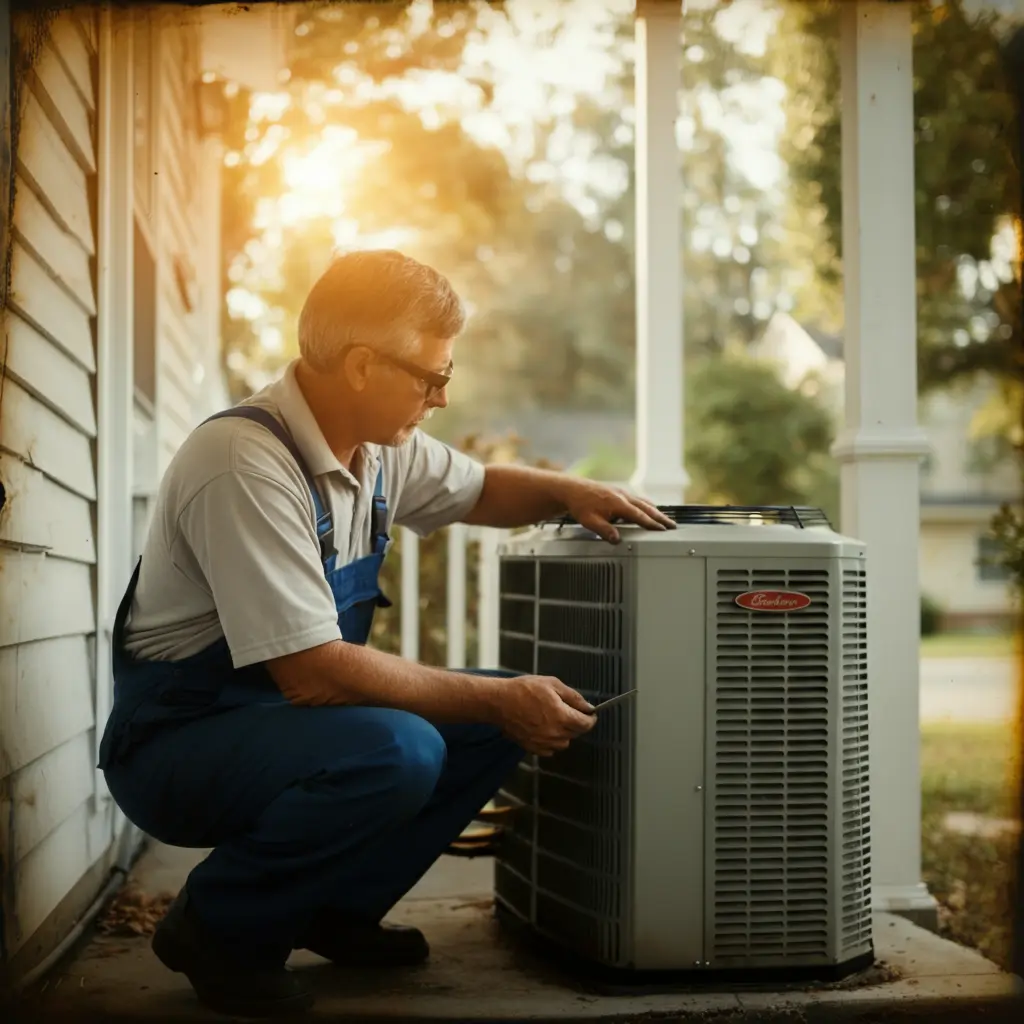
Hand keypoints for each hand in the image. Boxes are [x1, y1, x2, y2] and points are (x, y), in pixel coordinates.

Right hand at [491, 675, 595, 755]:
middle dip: (576, 722)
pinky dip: (551, 741)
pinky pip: (550, 749)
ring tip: (553, 718)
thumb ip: (574, 697)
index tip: (590, 714)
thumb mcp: (552, 684)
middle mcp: (555, 734)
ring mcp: (543, 743)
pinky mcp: (533, 748)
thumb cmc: (524, 690)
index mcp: (562, 717)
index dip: (591, 718)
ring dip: (564, 732)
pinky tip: (543, 728)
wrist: (499, 702)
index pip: (586, 724)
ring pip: (564, 742)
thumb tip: (589, 707)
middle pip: (576, 733)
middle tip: (567, 710)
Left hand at [560, 479, 675, 544]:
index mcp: (618, 503)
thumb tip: (617, 540)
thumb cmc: (580, 505)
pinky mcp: (618, 492)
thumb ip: (604, 531)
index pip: (640, 516)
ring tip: (664, 519)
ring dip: (655, 510)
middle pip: (646, 508)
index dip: (652, 524)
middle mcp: (623, 496)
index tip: (663, 529)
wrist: (572, 489)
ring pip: (643, 502)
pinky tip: (647, 508)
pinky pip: (637, 499)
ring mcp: (621, 493)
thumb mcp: (590, 521)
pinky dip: (646, 505)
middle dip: (660, 517)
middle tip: (672, 525)